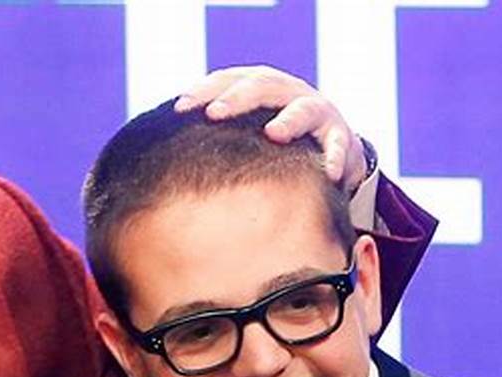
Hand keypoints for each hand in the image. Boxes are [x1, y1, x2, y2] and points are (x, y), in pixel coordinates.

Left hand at [176, 65, 365, 192]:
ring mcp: (316, 110)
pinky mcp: (340, 134)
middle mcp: (287, 91)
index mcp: (260, 85)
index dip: (203, 90)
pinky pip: (340, 144)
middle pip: (261, 85)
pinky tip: (330, 173)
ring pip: (303, 108)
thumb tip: (161, 146)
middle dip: (237, 99)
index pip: (228, 79)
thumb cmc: (274, 138)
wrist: (329, 145)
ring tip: (273, 133)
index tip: (179, 109)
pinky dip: (336, 156)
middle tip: (215, 114)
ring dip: (289, 120)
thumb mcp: (245, 128)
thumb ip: (215, 130)